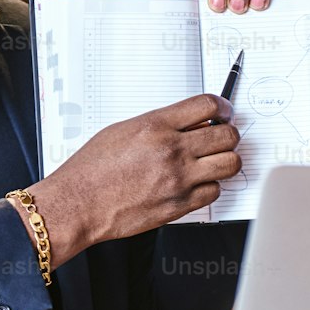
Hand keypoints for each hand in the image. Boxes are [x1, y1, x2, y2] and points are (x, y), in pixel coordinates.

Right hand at [18, 93, 241, 267]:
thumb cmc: (92, 169)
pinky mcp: (180, 204)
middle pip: (227, 134)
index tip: (223, 111)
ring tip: (213, 161)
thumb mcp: (122, 130)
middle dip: (228, 133)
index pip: (207, 105)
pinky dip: (209, 186)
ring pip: (230, 164)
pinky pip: (214, 191)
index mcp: (156, 126)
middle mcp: (171, 150)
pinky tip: (196, 183)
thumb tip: (188, 123)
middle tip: (221, 136)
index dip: (222, 106)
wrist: (79, 203)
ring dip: (225, 160)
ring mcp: (179, 178)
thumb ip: (159, 125)